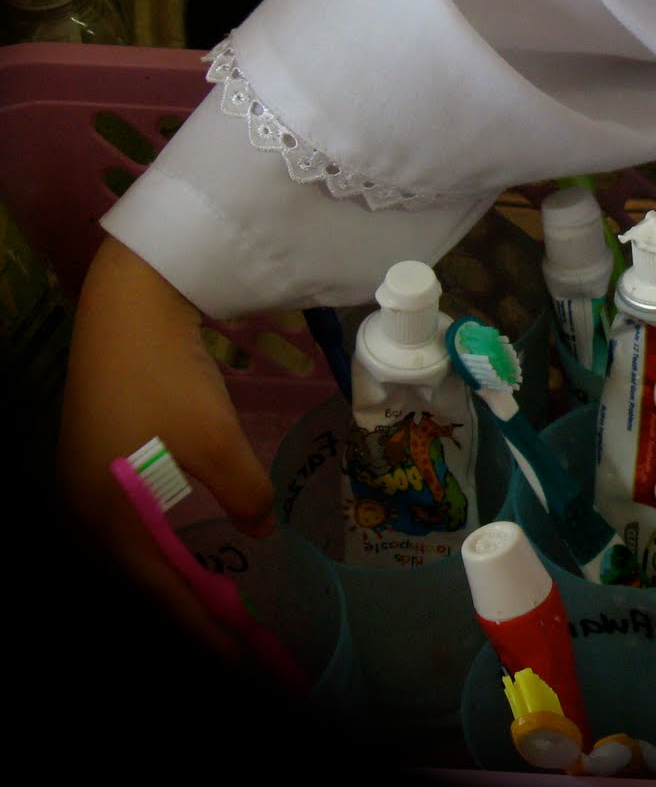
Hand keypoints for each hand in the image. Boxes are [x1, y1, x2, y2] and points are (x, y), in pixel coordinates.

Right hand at [56, 236, 276, 665]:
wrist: (128, 310)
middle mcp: (84, 512)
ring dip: (174, 585)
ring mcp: (83, 489)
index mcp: (106, 516)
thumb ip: (241, 491)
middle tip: (236, 643)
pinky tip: (185, 557)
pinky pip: (126, 529)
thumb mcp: (214, 438)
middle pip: (139, 581)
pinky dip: (158, 553)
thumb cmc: (167, 378)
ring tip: (217, 611)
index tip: (240, 657)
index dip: (202, 626)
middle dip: (188, 614)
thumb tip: (259, 529)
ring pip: (131, 557)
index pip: (160, 591)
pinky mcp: (92, 468)